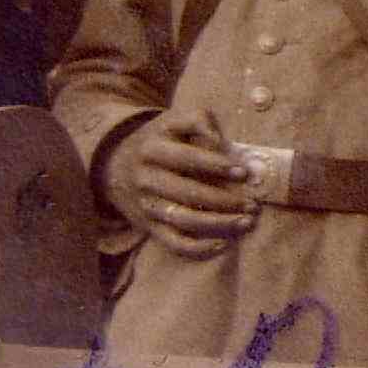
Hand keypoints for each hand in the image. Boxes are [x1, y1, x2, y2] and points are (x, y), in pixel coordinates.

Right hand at [102, 107, 258, 258]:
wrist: (115, 163)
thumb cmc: (160, 139)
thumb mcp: (173, 120)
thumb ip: (200, 121)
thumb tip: (223, 143)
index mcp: (154, 147)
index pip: (188, 157)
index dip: (216, 164)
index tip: (243, 172)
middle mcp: (147, 177)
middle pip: (188, 192)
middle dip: (224, 199)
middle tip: (252, 203)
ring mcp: (146, 204)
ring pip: (183, 220)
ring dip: (218, 223)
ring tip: (245, 221)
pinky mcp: (147, 225)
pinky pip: (173, 242)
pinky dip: (198, 248)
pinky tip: (223, 243)